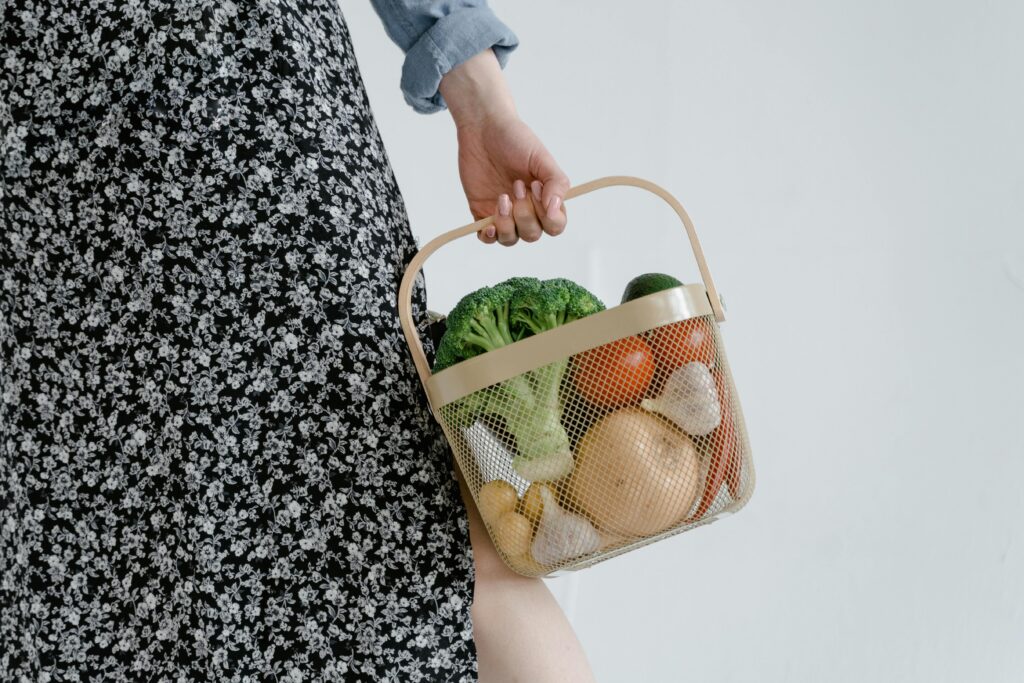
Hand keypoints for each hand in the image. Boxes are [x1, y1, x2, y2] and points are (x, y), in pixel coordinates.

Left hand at [440, 51, 569, 245]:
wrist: (483, 128)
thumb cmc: (515, 139)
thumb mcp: (541, 158)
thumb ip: (555, 183)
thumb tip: (555, 209)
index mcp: (546, 199)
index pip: (555, 225)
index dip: (548, 217)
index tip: (536, 190)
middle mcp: (527, 210)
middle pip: (532, 234)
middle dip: (524, 214)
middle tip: (516, 185)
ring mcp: (504, 214)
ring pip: (510, 239)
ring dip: (507, 224)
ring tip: (502, 197)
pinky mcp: (482, 213)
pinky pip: (487, 238)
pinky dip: (489, 236)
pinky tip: (489, 224)